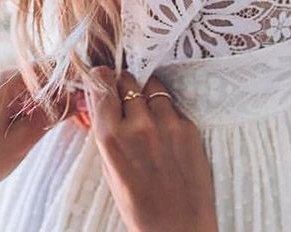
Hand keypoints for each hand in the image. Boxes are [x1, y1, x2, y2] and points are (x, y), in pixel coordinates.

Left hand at [0, 69, 84, 227]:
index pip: (50, 70)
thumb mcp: (22, 141)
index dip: (74, 82)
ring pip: (39, 86)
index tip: (93, 96)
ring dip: (56, 100)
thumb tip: (80, 96)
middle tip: (86, 110)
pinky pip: (28, 95)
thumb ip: (53, 115)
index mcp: (5, 78)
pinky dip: (43, 106)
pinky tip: (56, 120)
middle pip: (46, 76)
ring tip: (76, 115)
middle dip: (67, 91)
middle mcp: (1, 75)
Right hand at [85, 67, 217, 231]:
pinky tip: (166, 127)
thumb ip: (108, 136)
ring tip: (147, 107)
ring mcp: (166, 123)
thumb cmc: (139, 208)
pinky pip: (172, 105)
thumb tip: (103, 105)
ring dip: (146, 92)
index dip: (102, 78)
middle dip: (124, 84)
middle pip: (127, 80)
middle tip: (125, 92)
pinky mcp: (188, 127)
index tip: (103, 75)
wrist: (179, 230)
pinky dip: (166, 109)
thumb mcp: (111, 172)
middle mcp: (138, 124)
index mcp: (111, 138)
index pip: (102, 87)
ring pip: (152, 86)